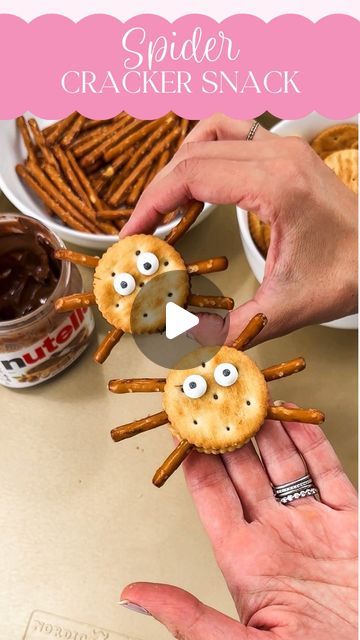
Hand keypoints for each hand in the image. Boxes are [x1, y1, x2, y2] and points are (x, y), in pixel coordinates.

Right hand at [120, 115, 357, 345]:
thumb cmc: (346, 275)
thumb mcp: (283, 310)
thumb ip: (227, 328)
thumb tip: (181, 331)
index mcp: (275, 185)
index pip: (191, 176)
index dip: (152, 204)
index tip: (133, 232)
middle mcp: (279, 154)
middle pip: (192, 155)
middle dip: (159, 192)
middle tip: (143, 229)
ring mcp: (285, 146)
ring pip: (209, 134)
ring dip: (180, 166)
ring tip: (166, 205)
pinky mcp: (288, 151)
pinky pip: (232, 131)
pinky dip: (205, 151)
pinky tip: (199, 180)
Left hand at [120, 409, 357, 638]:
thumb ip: (189, 616)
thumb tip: (135, 594)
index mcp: (245, 561)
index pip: (212, 497)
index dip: (195, 461)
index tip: (182, 430)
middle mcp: (275, 536)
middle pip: (244, 470)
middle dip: (229, 433)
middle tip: (215, 400)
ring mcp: (312, 525)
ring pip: (283, 463)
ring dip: (268, 430)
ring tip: (250, 399)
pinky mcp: (348, 523)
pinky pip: (327, 471)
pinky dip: (311, 442)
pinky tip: (294, 419)